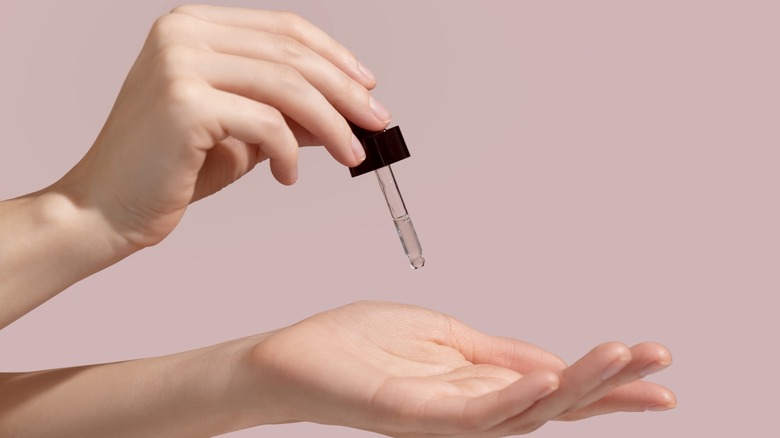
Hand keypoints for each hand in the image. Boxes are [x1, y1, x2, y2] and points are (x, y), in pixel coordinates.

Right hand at [56, 5, 389, 248]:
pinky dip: (290, 154)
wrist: (107, 207)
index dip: (335, 57)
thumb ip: (287, 112)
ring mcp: (180, 62)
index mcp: (195, 26)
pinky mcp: (185, 102)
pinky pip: (267, 124)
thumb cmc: (171, 168)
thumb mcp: (242, 131)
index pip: (285, 29)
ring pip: (288, 86)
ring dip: (332, 125)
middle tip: (378, 123)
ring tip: (352, 154)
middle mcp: (184, 33)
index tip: (368, 87)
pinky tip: (288, 176)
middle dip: (346, 92)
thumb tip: (346, 111)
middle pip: (293, 54)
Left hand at [246, 301, 675, 436]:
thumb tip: (551, 359)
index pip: (552, 385)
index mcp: (478, 386)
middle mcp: (470, 409)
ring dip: (574, 386)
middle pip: (552, 405)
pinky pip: (472, 414)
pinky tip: (546, 380)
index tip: (653, 362)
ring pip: (523, 411)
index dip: (604, 377)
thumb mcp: (444, 336)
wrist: (296, 358)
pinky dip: (513, 398)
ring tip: (620, 360)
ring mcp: (444, 417)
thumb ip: (497, 353)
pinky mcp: (413, 416)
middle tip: (660, 370)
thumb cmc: (361, 346)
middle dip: (608, 387)